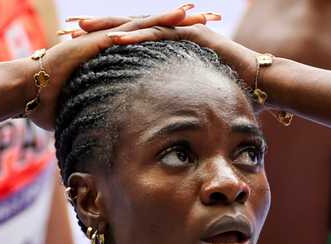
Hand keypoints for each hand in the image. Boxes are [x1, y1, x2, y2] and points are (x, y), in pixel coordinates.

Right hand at [25, 6, 202, 128]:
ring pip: (149, 25)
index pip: (149, 48)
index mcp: (111, 59)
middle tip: (212, 18)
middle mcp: (111, 44)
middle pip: (155, 31)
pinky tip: (179, 17)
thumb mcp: (83, 114)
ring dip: (177, 19)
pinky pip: (135, 29)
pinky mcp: (100, 41)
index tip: (199, 42)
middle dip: (183, 24)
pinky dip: (158, 22)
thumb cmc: (47, 106)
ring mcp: (106, 39)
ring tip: (203, 13)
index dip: (174, 43)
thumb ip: (99, 123)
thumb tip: (105, 147)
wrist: (24, 92)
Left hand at [67, 13, 263, 104]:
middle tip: (65, 28)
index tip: (72, 46)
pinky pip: (160, 35)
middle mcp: (172, 35)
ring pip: (138, 27)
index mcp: (165, 49)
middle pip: (125, 29)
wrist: (264, 84)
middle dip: (94, 28)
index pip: (126, 43)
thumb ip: (170, 107)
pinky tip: (114, 40)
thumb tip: (153, 130)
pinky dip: (138, 37)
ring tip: (80, 28)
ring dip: (108, 27)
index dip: (98, 43)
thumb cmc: (229, 96)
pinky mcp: (194, 35)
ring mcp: (183, 32)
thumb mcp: (189, 101)